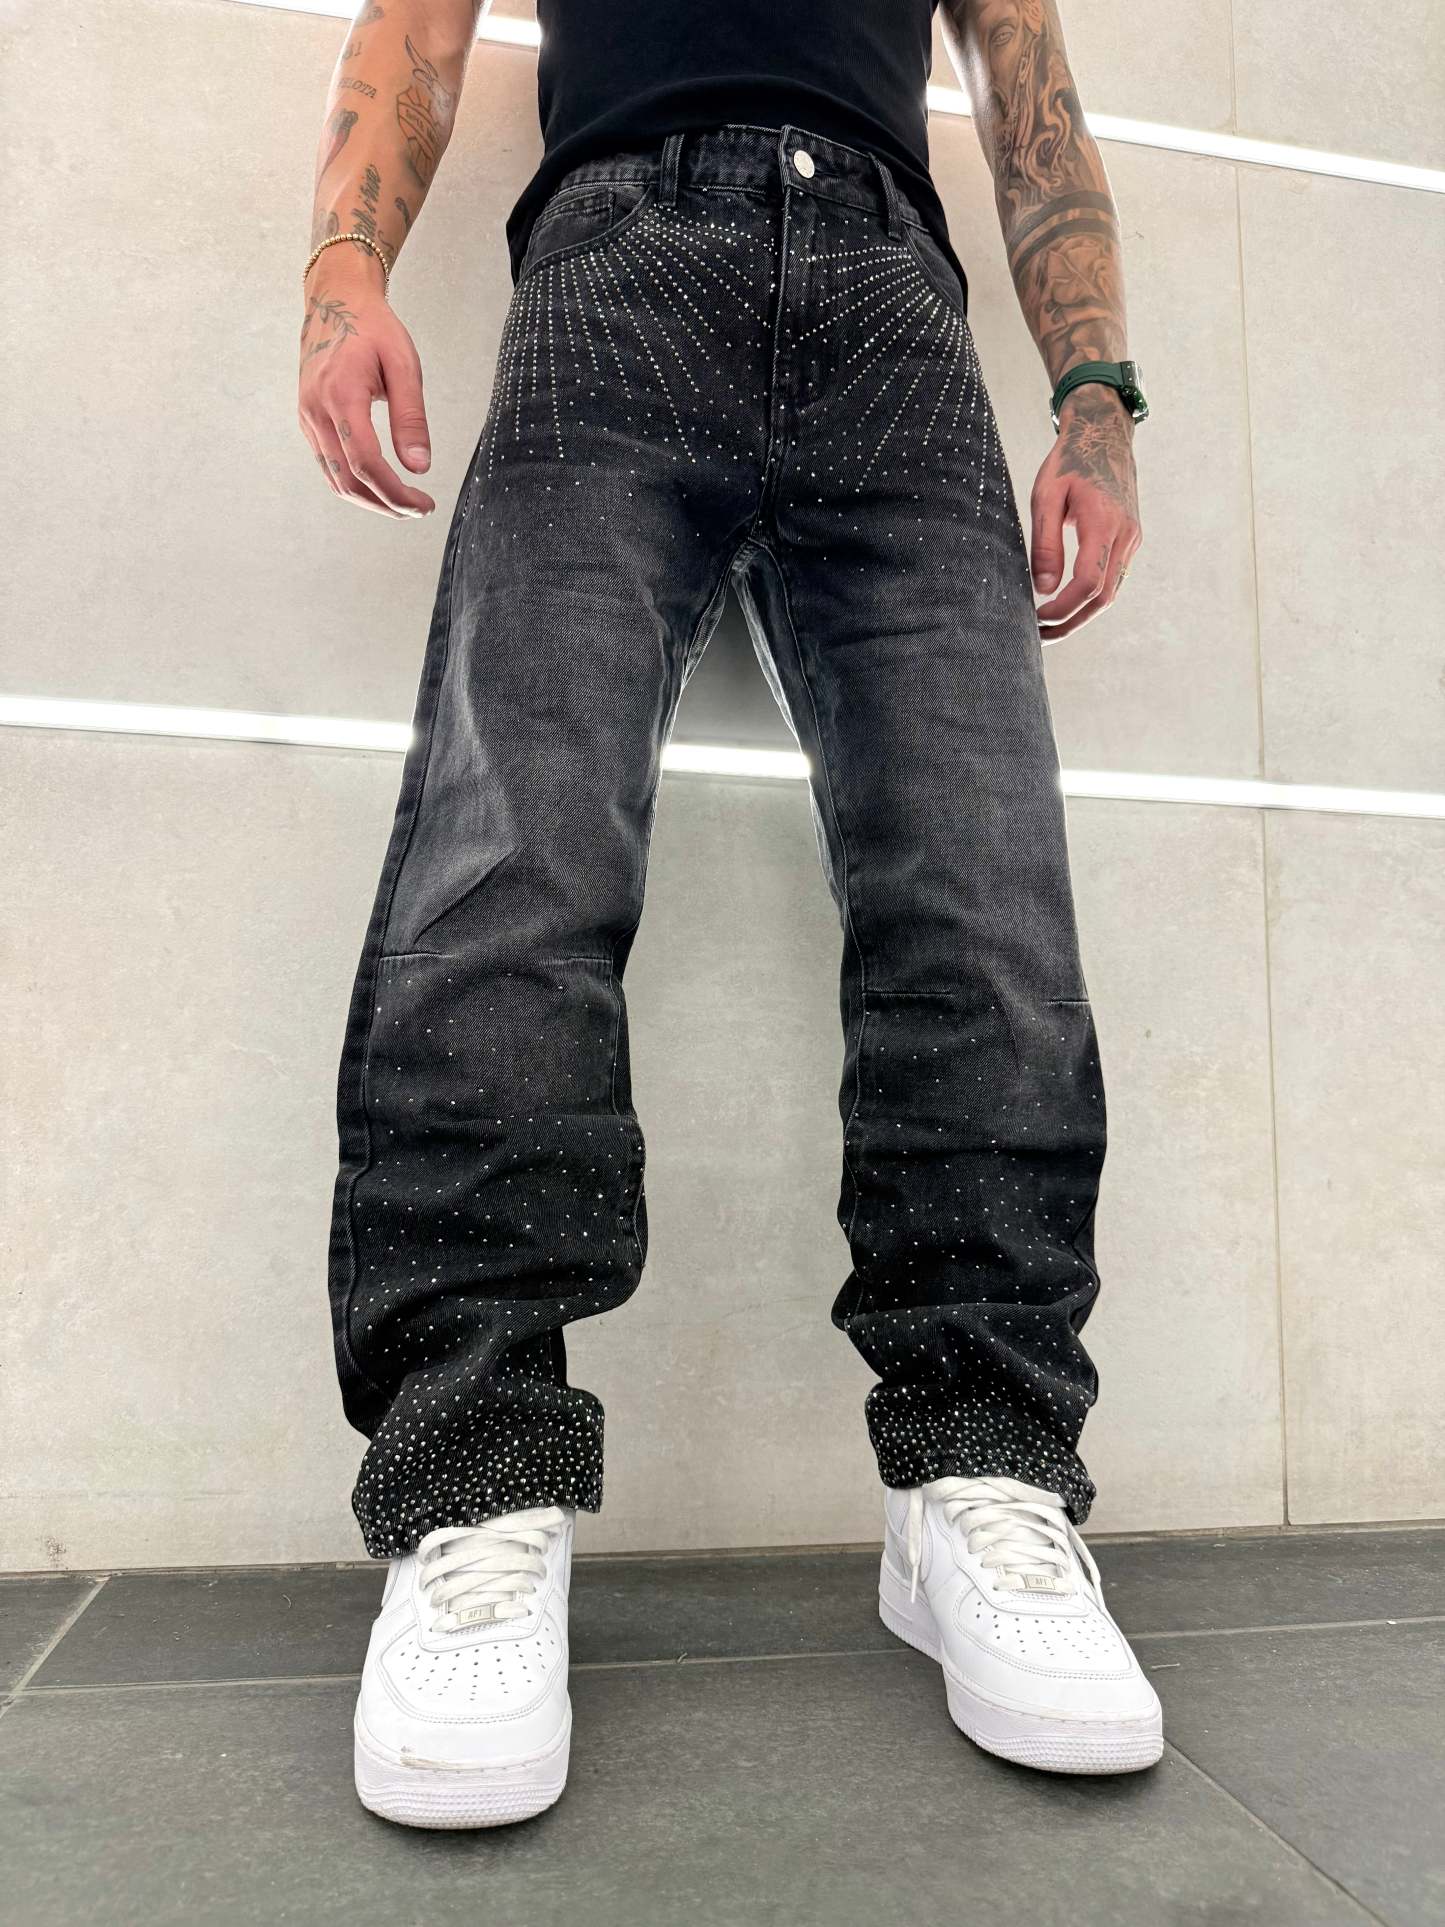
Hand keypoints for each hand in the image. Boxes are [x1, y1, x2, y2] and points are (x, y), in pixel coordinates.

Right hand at [297, 253, 434, 517]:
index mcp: (341, 394)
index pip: (365, 462)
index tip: (424, 503)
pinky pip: (328, 466)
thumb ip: (411, 416)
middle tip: (419, 509)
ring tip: (403, 503)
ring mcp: (307, 417)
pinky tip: (381, 485)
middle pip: (348, 481)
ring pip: (335, 480)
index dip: (395, 492)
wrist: (335, 301)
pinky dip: (354, 484)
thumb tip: (419, 466)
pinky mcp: (308, 419)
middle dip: (386, 504)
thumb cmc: (373, 328)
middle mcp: (316, 410)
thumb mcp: (403, 364)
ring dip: (370, 501)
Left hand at [1028, 386, 1140, 640]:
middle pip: (1103, 597)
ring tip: (1049, 627)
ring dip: (1082, 615)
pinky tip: (1067, 604)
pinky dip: (1091, 598)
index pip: (1089, 581)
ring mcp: (1132, 538)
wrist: (1105, 436)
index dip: (1064, 607)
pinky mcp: (1130, 540)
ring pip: (1111, 592)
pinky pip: (1113, 578)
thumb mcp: (1046, 495)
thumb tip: (1044, 588)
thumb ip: (1045, 542)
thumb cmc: (1068, 462)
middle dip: (1072, 622)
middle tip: (1040, 636)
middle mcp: (1125, 534)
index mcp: (1103, 521)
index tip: (1037, 617)